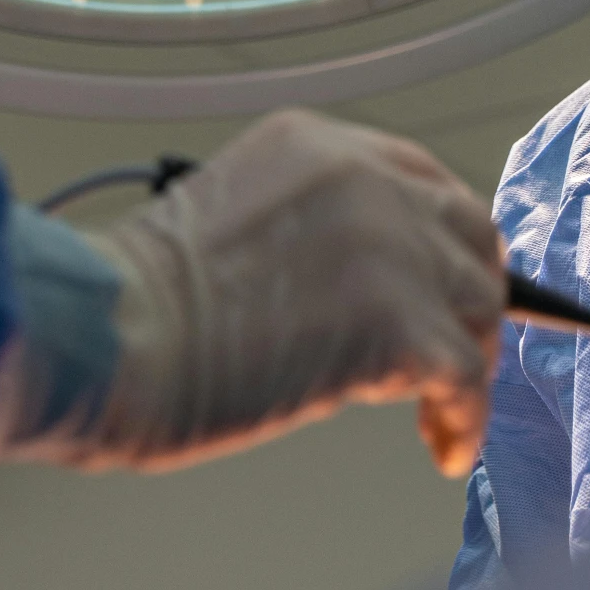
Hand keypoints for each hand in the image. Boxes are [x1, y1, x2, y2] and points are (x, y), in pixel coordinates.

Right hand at [20, 111, 503, 476]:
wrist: (112, 336)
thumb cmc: (140, 304)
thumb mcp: (238, 219)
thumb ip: (313, 230)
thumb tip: (365, 290)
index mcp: (317, 144)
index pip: (421, 177)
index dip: (445, 237)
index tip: (450, 279)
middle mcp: (364, 177)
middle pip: (468, 231)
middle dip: (471, 295)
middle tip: (459, 350)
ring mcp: (388, 244)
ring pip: (478, 302)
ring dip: (469, 360)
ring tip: (441, 412)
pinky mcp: (397, 321)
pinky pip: (466, 375)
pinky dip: (464, 418)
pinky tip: (443, 445)